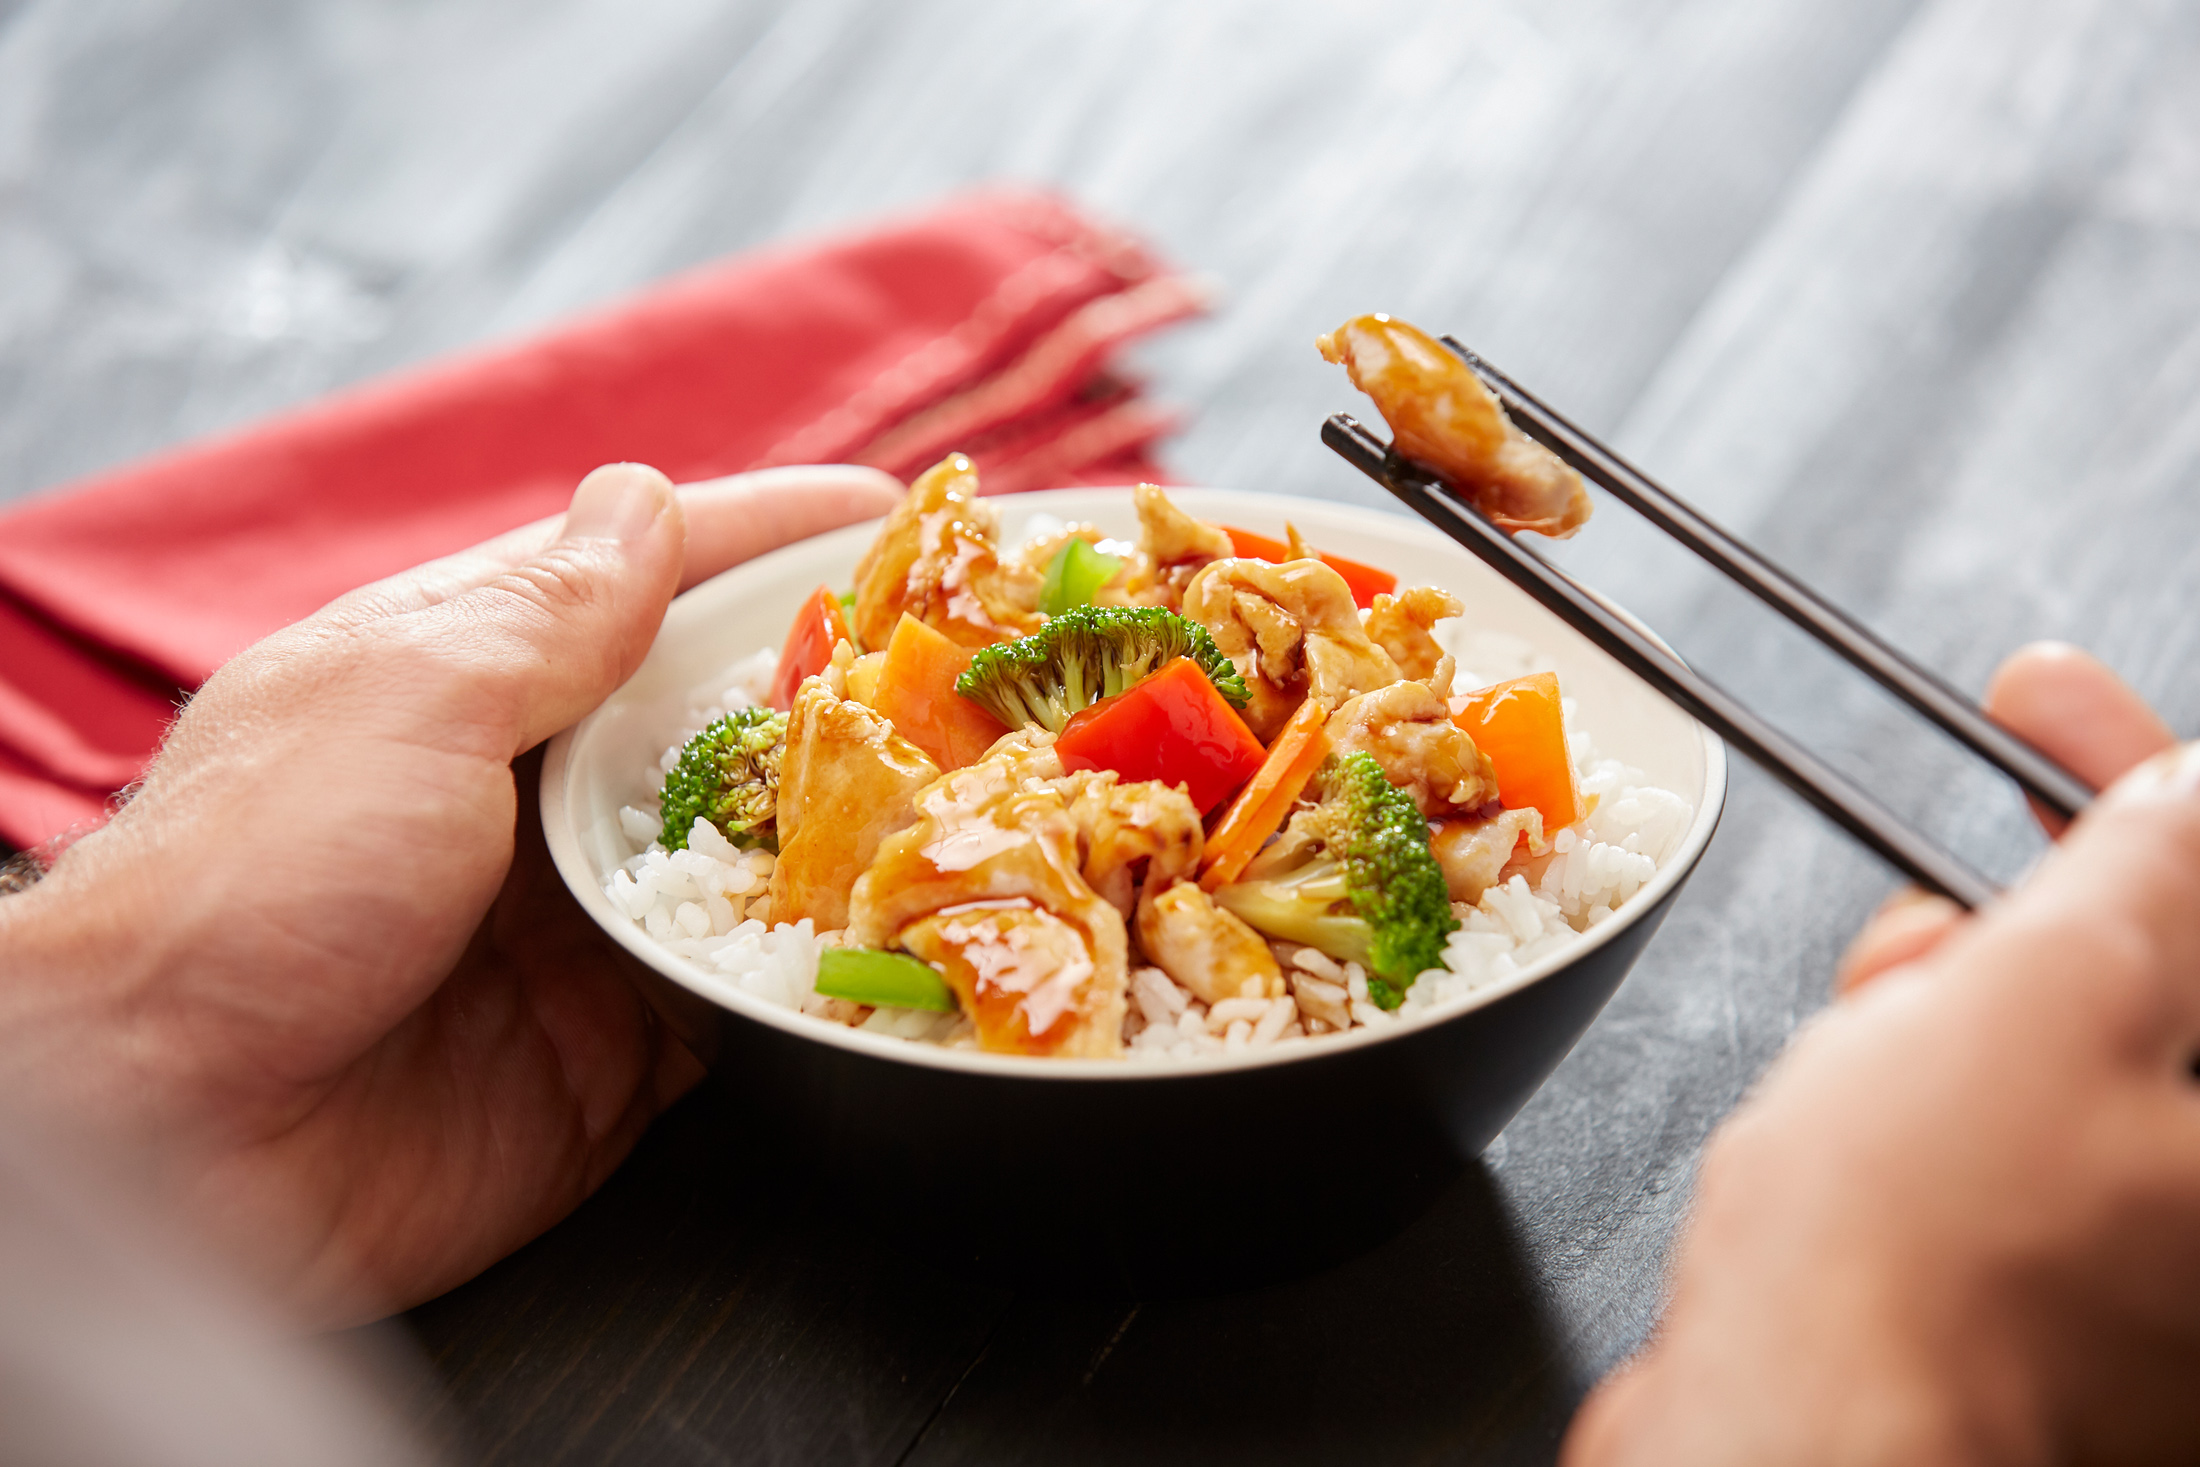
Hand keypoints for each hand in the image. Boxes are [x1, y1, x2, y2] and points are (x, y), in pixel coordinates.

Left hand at [0, 462, 899, 1325]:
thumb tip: (645, 500)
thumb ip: (547, 617)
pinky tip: (921, 941)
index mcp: (477, 675)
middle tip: (984, 661)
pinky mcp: (617, 1050)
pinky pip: (753, 1002)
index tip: (894, 510)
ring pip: (758, 856)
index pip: (648, 572)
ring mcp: (584, 923)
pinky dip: (827, 976)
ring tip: (995, 789)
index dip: (771, 534)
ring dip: (857, 829)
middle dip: (848, 683)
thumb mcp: (408, 700)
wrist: (168, 1143)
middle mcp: (541, 789)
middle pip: (725, 714)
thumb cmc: (252, 879)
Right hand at [1563, 643, 2199, 1464]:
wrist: (1778, 1441)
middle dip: (2018, 923)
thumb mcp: (2054, 990)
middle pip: (2142, 980)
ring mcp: (2136, 1268)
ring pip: (2044, 1050)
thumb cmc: (1915, 1267)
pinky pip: (1985, 1132)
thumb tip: (2184, 794)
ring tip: (1873, 1046)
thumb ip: (2151, 861)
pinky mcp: (2030, 1296)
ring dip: (1946, 1006)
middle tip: (1929, 920)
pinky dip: (1916, 1089)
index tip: (2043, 702)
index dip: (2135, 778)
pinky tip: (1853, 1106)